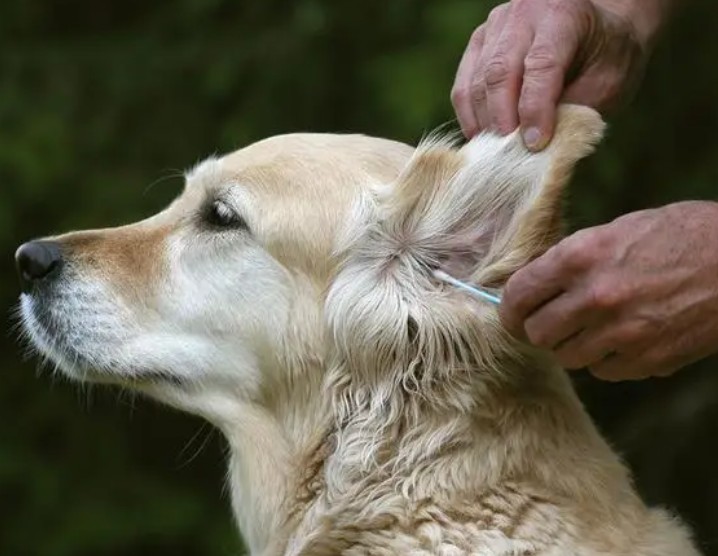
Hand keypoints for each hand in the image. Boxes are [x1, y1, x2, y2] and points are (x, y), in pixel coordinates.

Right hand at [451, 0, 662, 147]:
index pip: (541, 64)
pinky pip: (462, 88)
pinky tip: (484, 139)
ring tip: (496, 153)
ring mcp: (493, 28)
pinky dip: (470, 119)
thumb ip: (575, 110)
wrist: (595, 31)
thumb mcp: (607, 83)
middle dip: (502, 120)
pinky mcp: (477, 45)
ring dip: (484, 123)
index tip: (535, 145)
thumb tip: (536, 147)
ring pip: (475, 83)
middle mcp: (522, 13)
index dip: (535, 109)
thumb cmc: (606, 59)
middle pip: (499, 73)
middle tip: (508, 155)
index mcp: (563, 13)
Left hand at [499, 202, 717, 380]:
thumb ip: (574, 259)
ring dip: (571, 345)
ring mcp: (621, 332)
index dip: (509, 308)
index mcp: (581, 256)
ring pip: (566, 357)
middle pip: (537, 333)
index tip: (513, 313)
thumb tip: (539, 283)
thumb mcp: (619, 229)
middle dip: (538, 329)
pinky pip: (603, 371)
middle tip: (549, 323)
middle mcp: (595, 296)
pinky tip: (622, 339)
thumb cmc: (684, 235)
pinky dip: (605, 360)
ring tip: (590, 328)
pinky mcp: (647, 359)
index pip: (518, 295)